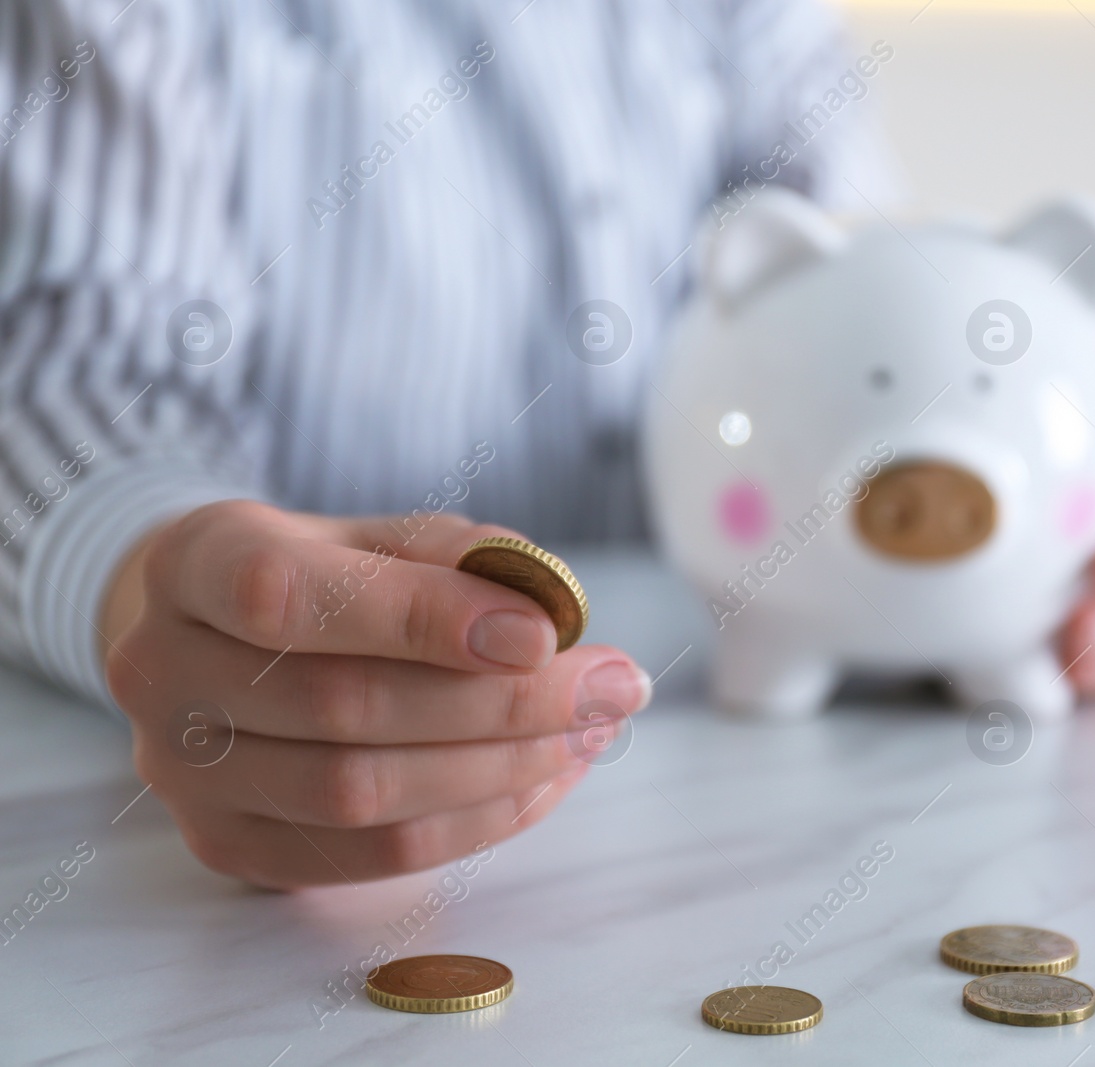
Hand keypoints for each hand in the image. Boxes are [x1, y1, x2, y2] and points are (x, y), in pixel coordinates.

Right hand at [101, 501, 650, 888]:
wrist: (215, 639)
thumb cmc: (322, 575)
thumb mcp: (376, 535)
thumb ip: (456, 557)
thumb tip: (550, 610)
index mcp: (193, 562)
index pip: (292, 597)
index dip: (422, 618)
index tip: (543, 633)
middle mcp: (160, 671)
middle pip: (344, 707)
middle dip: (502, 703)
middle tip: (613, 686)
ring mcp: (182, 774)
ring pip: (360, 794)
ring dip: (502, 769)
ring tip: (591, 731)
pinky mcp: (228, 845)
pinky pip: (371, 855)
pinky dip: (477, 821)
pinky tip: (544, 779)